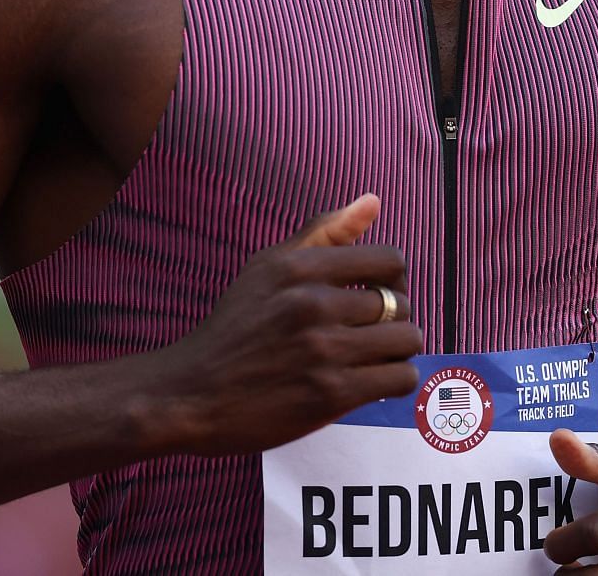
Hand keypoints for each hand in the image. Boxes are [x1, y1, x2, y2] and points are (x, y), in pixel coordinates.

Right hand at [160, 194, 422, 455]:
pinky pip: (398, 378)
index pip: (389, 260)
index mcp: (300, 268)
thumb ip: (324, 232)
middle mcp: (313, 304)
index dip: (394, 278)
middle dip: (394, 318)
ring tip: (377, 356)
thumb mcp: (267, 267)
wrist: (191, 394)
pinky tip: (373, 380)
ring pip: (406, 341)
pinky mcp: (330, 395)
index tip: (379, 293)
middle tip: (372, 332)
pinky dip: (394, 379)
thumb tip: (374, 201)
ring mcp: (323, 351)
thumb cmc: (234, 328)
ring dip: (399, 350)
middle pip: (400, 303)